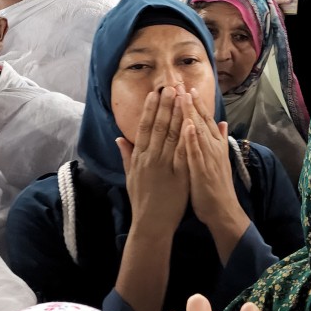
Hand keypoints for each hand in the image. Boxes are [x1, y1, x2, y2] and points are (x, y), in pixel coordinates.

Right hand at [115, 86, 189, 236]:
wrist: (150, 224)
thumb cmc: (141, 201)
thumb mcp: (130, 176)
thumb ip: (126, 156)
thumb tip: (119, 138)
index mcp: (139, 157)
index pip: (145, 127)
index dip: (151, 109)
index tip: (156, 93)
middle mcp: (150, 158)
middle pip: (159, 126)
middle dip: (166, 105)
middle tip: (171, 85)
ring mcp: (164, 167)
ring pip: (171, 135)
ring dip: (177, 114)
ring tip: (182, 96)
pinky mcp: (178, 176)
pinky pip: (182, 153)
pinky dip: (186, 137)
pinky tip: (191, 122)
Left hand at [180, 89, 249, 261]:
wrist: (223, 211)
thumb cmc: (217, 187)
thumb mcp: (219, 160)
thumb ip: (220, 140)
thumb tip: (223, 123)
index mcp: (213, 146)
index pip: (204, 120)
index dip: (195, 104)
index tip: (185, 87)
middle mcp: (212, 148)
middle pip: (200, 121)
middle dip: (190, 102)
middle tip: (180, 83)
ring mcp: (208, 159)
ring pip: (198, 132)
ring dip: (190, 113)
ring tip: (183, 95)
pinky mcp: (202, 171)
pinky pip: (196, 152)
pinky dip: (192, 139)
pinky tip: (187, 125)